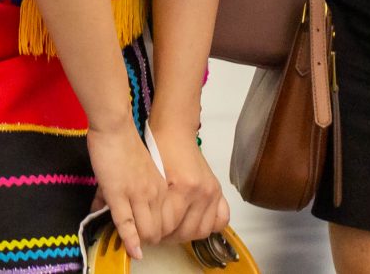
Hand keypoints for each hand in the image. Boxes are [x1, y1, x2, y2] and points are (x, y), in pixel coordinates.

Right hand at [87, 124, 168, 259]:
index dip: (156, 232)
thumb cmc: (122, 144)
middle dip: (149, 240)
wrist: (114, 126)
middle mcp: (156, 193)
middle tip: (135, 240)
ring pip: (147, 232)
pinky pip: (127, 225)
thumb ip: (123, 192)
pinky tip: (132, 250)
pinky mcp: (119, 195)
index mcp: (161, 188)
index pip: (167, 222)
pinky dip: (129, 241)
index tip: (144, 234)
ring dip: (139, 241)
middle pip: (160, 231)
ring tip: (128, 241)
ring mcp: (138, 195)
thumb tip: (99, 208)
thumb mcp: (133, 171)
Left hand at [151, 130, 231, 246]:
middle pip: (187, 232)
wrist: (176, 131)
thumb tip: (148, 230)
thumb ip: (154, 205)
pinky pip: (221, 219)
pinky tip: (195, 223)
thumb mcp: (152, 177)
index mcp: (183, 188)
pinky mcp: (218, 190)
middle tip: (159, 235)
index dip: (156, 234)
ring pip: (202, 230)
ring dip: (187, 235)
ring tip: (174, 231)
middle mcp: (202, 192)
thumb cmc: (160, 149)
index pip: (170, 226)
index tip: (148, 235)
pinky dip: (210, 226)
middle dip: (170, 237)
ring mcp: (212, 192)